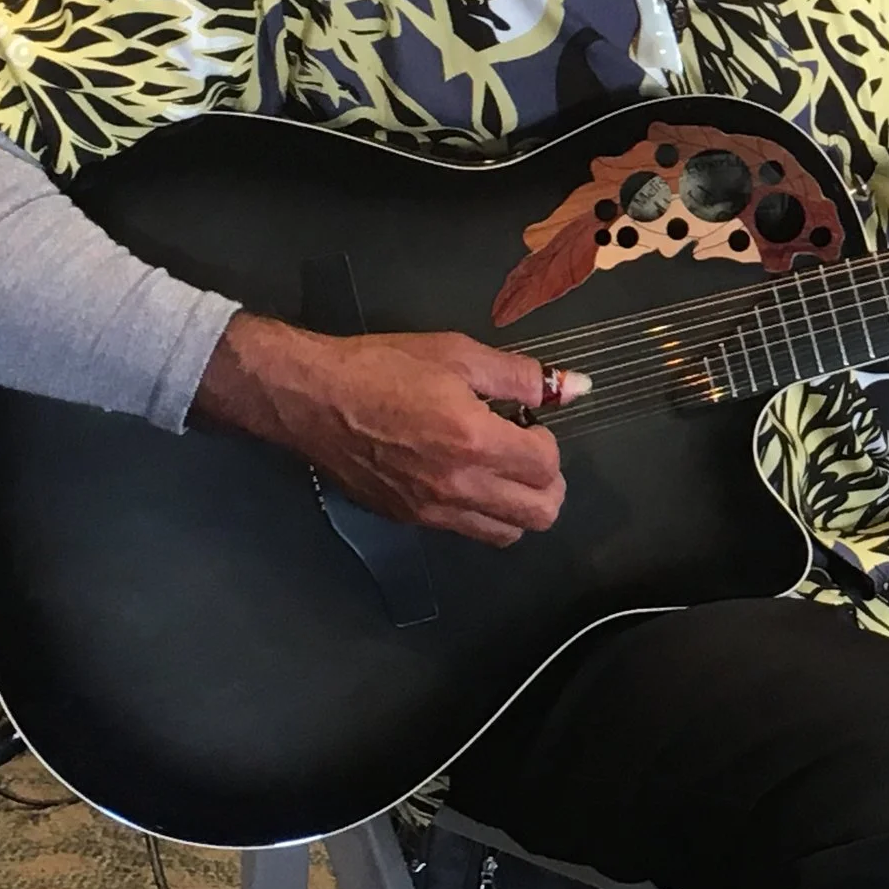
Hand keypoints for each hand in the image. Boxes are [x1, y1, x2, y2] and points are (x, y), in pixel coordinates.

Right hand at [193, 314, 570, 546]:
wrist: (311, 398)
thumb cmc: (384, 367)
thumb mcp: (459, 354)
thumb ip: (523, 376)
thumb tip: (576, 386)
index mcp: (474, 441)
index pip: (547, 468)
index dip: (547, 442)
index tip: (526, 422)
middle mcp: (458, 486)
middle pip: (539, 515)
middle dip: (547, 483)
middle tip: (525, 451)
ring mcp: (431, 510)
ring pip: (506, 533)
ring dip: (517, 505)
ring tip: (499, 469)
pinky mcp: (408, 519)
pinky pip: (465, 531)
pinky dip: (481, 513)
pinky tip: (464, 478)